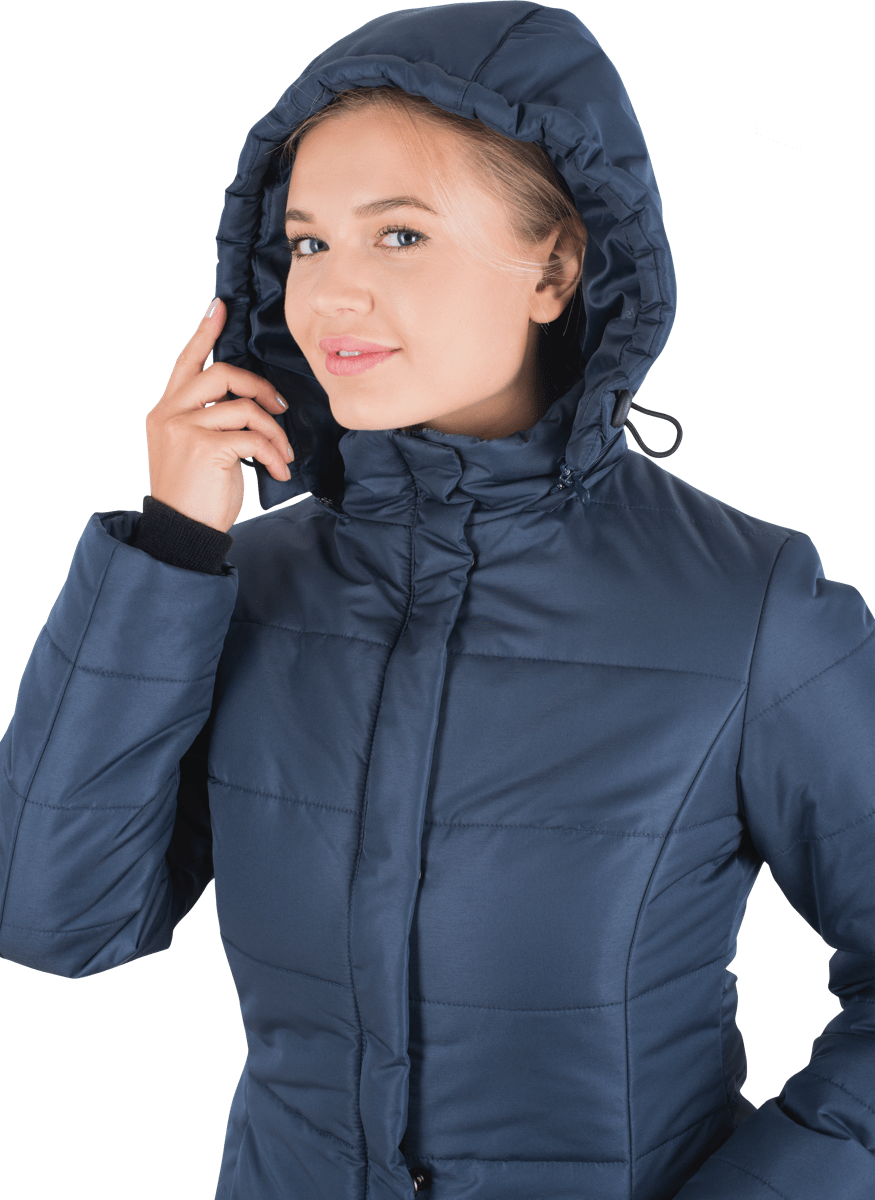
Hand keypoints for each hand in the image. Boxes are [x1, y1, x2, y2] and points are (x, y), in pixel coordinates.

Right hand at [144, 298, 292, 533]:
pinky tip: (279, 469)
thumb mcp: (196, 450)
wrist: (183, 533)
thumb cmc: (196, 497)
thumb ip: (209, 421)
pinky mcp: (204, 447)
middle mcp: (169, 413)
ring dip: (274, 430)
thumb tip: (251, 404)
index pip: (185, 362)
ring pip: (244, 406)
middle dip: (258, 385)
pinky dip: (274, 452)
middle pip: (221, 373)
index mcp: (165, 411)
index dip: (204, 332)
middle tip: (280, 406)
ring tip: (284, 452)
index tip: (219, 307)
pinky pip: (253, 436)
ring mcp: (184, 428)